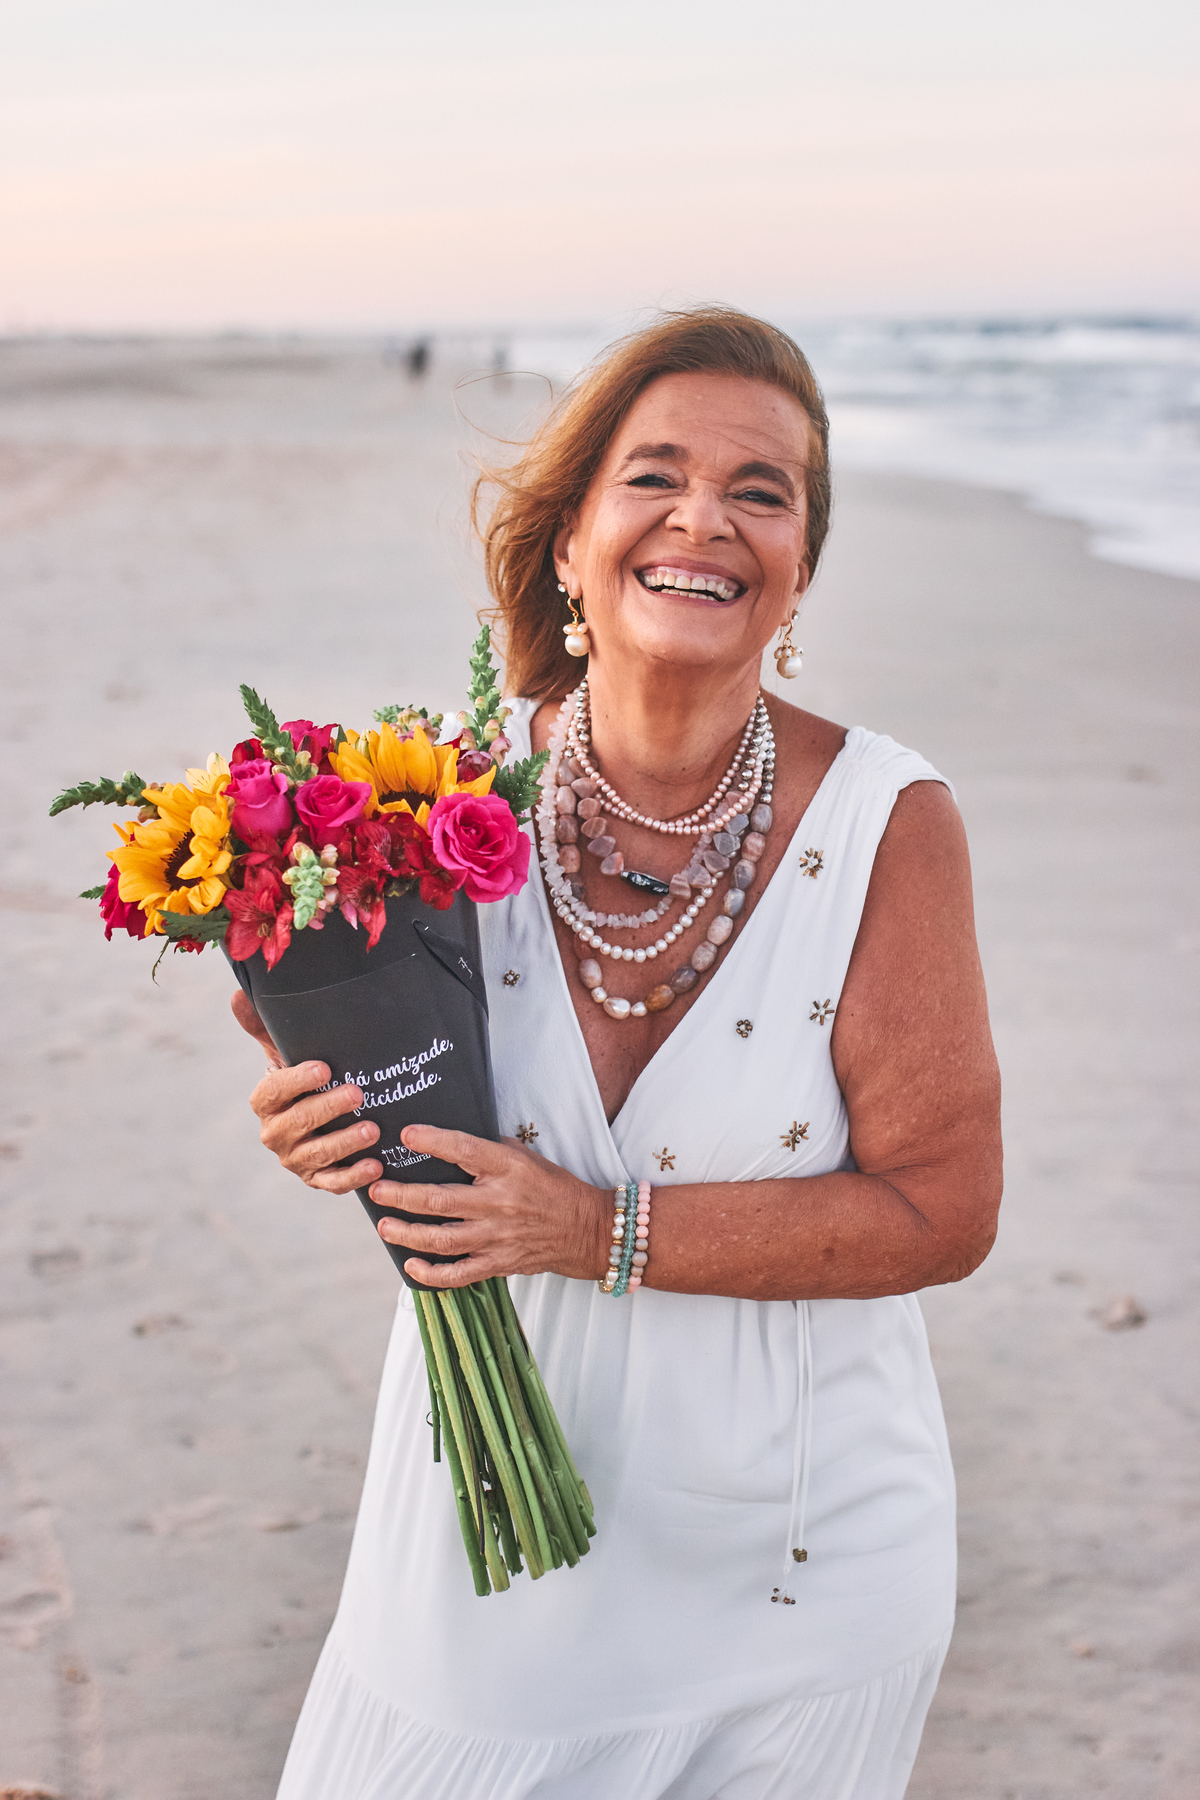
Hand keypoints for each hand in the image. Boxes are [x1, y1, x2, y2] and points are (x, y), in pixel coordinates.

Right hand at [232, 991, 382, 1192]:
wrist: (316, 1120)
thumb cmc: (303, 1080)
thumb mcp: (283, 1052)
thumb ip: (263, 1028)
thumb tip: (236, 994)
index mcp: (265, 1101)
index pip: (274, 1091)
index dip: (296, 1081)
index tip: (324, 1068)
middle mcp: (275, 1133)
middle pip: (298, 1122)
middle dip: (328, 1109)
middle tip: (358, 1093)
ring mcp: (295, 1159)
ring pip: (317, 1154)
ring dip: (345, 1143)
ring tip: (373, 1130)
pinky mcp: (317, 1179)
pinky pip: (333, 1183)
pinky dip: (354, 1177)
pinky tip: (376, 1166)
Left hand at [370, 1125, 608, 1287]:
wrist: (586, 1230)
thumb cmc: (554, 1188)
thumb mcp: (527, 1157)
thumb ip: (491, 1149)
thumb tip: (450, 1141)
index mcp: (508, 1169)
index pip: (465, 1151)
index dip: (434, 1142)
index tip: (406, 1135)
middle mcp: (500, 1203)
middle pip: (441, 1200)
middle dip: (402, 1195)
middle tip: (376, 1189)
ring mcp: (498, 1236)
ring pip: (443, 1239)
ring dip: (408, 1233)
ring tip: (384, 1226)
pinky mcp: (499, 1263)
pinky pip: (460, 1274)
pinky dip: (433, 1274)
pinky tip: (411, 1266)